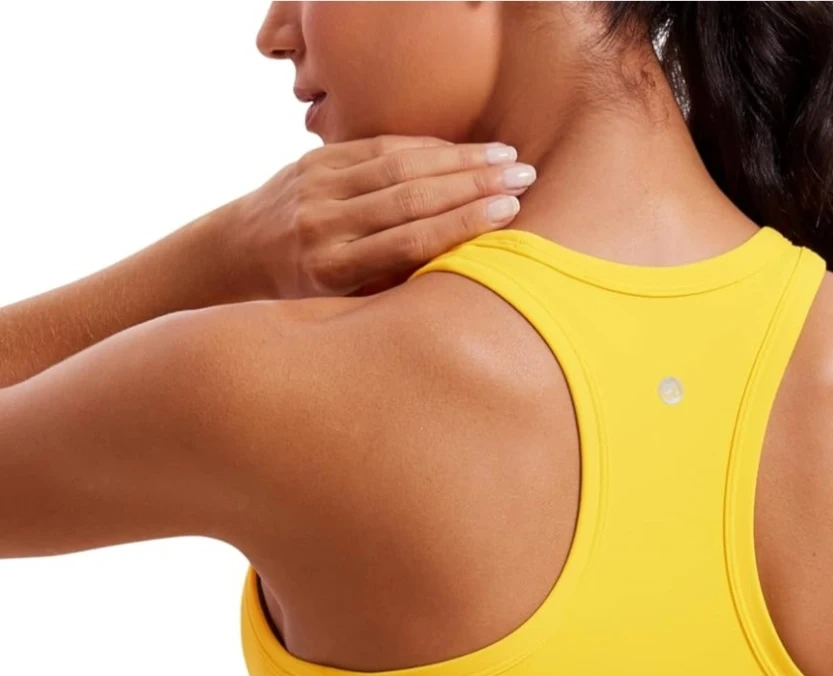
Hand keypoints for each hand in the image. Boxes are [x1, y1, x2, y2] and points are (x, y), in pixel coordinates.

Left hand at [226, 135, 535, 299]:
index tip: (509, 212)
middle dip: (473, 183)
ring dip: (459, 158)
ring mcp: (318, 184)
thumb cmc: (304, 292)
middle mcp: (324, 223)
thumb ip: (392, 284)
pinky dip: (425, 147)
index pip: (409, 240)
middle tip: (524, 176)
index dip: (463, 223)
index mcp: (332, 268)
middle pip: (410, 195)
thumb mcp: (343, 304)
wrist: (241, 251)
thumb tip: (464, 271)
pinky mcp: (316, 157)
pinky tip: (463, 150)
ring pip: (399, 163)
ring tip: (506, 157)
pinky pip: (379, 146)